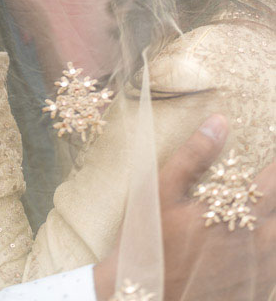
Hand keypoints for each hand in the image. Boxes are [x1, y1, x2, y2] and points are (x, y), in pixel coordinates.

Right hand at [94, 114, 275, 299]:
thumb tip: (219, 122)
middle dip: (275, 190)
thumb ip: (193, 156)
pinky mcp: (256, 294)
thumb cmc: (149, 242)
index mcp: (237, 214)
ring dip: (273, 220)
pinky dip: (270, 250)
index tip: (274, 153)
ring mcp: (260, 274)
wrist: (143, 300)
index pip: (272, 180)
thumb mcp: (160, 191)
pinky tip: (258, 242)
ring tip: (262, 207)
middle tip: (268, 180)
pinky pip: (275, 268)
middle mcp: (258, 245)